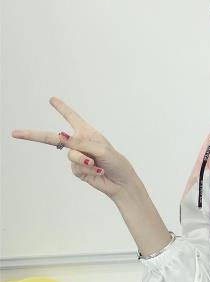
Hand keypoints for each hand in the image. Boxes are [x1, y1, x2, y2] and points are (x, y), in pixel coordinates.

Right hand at [11, 96, 140, 199]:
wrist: (121, 183)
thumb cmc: (116, 162)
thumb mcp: (101, 149)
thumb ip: (81, 143)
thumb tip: (62, 137)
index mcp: (87, 133)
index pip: (72, 118)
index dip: (62, 108)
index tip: (52, 99)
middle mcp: (80, 143)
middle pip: (53, 138)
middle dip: (34, 135)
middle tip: (15, 133)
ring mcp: (78, 157)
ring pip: (70, 156)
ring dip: (84, 160)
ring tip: (96, 164)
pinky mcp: (78, 170)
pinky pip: (75, 168)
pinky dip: (87, 170)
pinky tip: (98, 171)